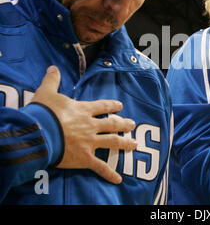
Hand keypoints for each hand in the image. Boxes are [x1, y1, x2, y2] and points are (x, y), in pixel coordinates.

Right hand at [32, 65, 136, 183]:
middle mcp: (91, 125)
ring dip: (124, 144)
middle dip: (123, 124)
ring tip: (134, 144)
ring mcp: (90, 142)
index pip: (102, 106)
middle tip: (132, 124)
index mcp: (84, 110)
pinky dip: (109, 174)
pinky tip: (118, 179)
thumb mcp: (47, 92)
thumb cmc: (44, 112)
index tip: (120, 106)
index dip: (112, 106)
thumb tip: (53, 67)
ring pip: (113, 142)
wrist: (40, 133)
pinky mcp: (85, 158)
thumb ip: (52, 80)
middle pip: (112, 124)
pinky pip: (100, 167)